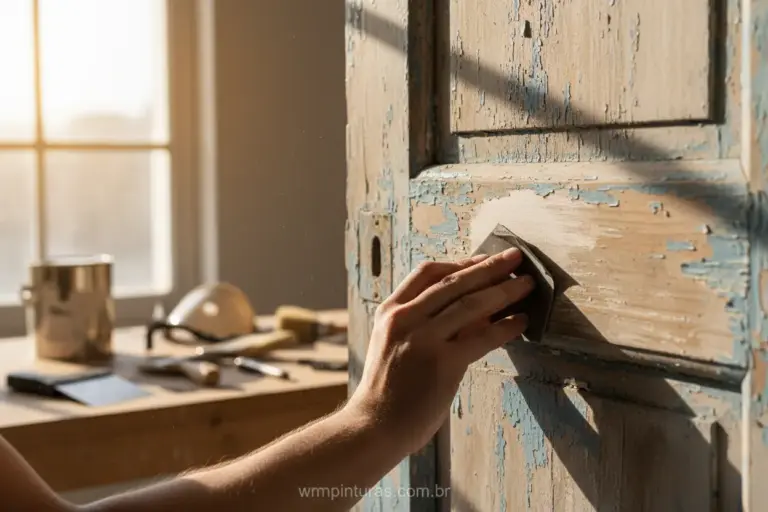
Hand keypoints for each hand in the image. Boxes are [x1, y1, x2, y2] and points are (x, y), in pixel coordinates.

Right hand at [346, 248, 534, 453]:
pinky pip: (482, 337)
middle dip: (490, 267)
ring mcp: (422, 340)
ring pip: (471, 303)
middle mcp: (405, 319)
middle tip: (515, 257)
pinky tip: (520, 321)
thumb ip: (424, 324)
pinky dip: (505, 327)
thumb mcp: (393, 345)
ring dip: (504, 290)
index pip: (427, 273)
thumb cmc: (386, 391)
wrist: (372, 426)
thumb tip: (473, 310)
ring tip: (526, 284)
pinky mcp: (442, 363)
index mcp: (390, 311)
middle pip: (454, 282)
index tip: (484, 259)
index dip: (461, 263)